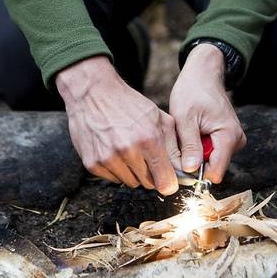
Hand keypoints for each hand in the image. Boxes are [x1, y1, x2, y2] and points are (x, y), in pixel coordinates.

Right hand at [56, 56, 179, 194]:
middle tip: (146, 157)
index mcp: (149, 139)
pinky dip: (116, 169)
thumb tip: (184, 169)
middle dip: (152, 174)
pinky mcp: (92, 164)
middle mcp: (128, 151)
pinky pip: (112, 179)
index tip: (169, 181)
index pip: (165, 181)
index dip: (169, 183)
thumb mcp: (159, 118)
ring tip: (129, 151)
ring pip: (130, 182)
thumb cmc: (128, 104)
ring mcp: (108, 159)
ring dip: (133, 172)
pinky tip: (114, 151)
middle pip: (148, 184)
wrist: (92, 93)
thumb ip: (174, 145)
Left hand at [169, 44, 245, 182]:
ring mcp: (233, 140)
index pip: (215, 173)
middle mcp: (236, 141)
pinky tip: (193, 133)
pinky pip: (212, 153)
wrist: (203, 75)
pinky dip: (199, 147)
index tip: (179, 164)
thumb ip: (189, 146)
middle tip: (180, 142)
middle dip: (194, 161)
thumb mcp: (185, 118)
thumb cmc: (193, 91)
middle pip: (212, 168)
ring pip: (211, 161)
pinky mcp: (228, 139)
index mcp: (228, 136)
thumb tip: (190, 170)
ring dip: (195, 153)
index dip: (196, 174)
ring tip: (187, 134)